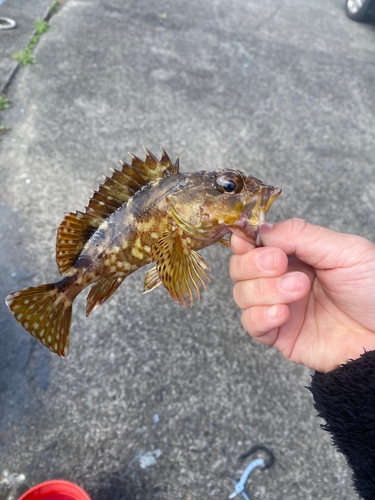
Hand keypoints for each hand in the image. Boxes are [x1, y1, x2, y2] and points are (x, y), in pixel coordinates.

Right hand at [229, 219, 374, 372]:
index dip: (245, 242)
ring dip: (265, 290)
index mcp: (295, 255)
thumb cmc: (374, 291)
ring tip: (298, 289)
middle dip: (254, 264)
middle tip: (279, 263)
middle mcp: (281, 279)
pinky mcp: (279, 336)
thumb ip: (301, 235)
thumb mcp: (345, 250)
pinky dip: (260, 316)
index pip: (254, 244)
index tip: (247, 241)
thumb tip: (261, 229)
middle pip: (239, 268)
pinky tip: (283, 313)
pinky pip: (251, 325)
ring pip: (241, 295)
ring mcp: (278, 307)